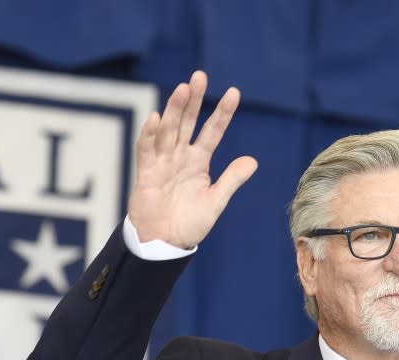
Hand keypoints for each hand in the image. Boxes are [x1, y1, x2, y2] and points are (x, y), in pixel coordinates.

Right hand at [128, 70, 257, 248]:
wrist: (165, 244)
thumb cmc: (188, 224)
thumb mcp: (216, 201)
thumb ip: (231, 180)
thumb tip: (253, 160)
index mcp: (198, 162)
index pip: (212, 131)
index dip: (222, 113)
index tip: (234, 92)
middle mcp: (180, 157)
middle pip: (187, 122)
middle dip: (193, 100)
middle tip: (200, 76)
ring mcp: (162, 163)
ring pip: (168, 130)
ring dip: (175, 109)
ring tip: (183, 89)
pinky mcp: (146, 174)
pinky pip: (147, 151)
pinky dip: (150, 135)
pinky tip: (157, 117)